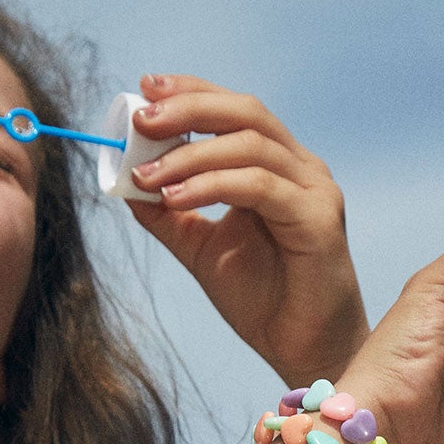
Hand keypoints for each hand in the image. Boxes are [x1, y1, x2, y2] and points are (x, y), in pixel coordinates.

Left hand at [126, 75, 368, 386]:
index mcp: (277, 167)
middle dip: (188, 108)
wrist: (303, 353)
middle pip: (245, 113)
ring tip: (147, 177)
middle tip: (141, 120)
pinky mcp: (318, 219)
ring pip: (250, 145)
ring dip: (190, 155)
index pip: (233, 110)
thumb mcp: (201, 249)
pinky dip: (213, 185)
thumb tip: (125, 181)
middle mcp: (301, 168)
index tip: (144, 90)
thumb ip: (168, 215)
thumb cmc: (263, 301)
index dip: (190, 92)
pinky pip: (259, 186)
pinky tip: (177, 199)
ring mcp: (314, 190)